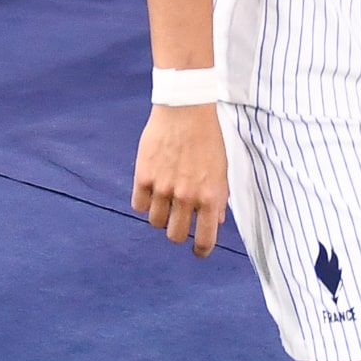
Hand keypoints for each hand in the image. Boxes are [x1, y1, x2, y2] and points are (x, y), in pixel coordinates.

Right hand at [131, 102, 228, 256]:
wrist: (185, 109)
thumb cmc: (208, 137)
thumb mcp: (221, 170)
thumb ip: (219, 198)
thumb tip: (217, 220)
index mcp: (210, 198)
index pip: (204, 240)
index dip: (200, 250)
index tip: (197, 250)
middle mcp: (186, 197)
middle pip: (174, 235)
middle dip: (177, 232)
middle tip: (177, 221)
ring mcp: (163, 188)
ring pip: (155, 222)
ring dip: (160, 215)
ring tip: (163, 201)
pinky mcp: (143, 176)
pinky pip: (139, 205)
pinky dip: (144, 201)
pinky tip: (150, 191)